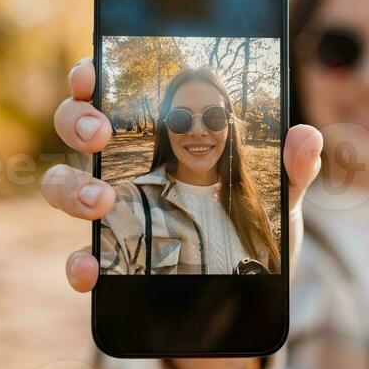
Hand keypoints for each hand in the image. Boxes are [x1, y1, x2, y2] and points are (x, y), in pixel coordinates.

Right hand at [41, 57, 322, 368]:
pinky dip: (78, 262)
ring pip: (62, 184)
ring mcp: (113, 211)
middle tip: (100, 133)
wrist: (248, 295)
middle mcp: (127, 164)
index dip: (92, 73)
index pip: (114, 89)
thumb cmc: (258, 228)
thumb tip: (306, 136)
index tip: (92, 73)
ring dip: (71, 187)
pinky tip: (92, 269)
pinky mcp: (113, 258)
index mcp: (161, 134)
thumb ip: (292, 167)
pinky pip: (80, 256)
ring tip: (102, 199)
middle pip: (76, 125)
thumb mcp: (280, 196)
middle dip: (77, 121)